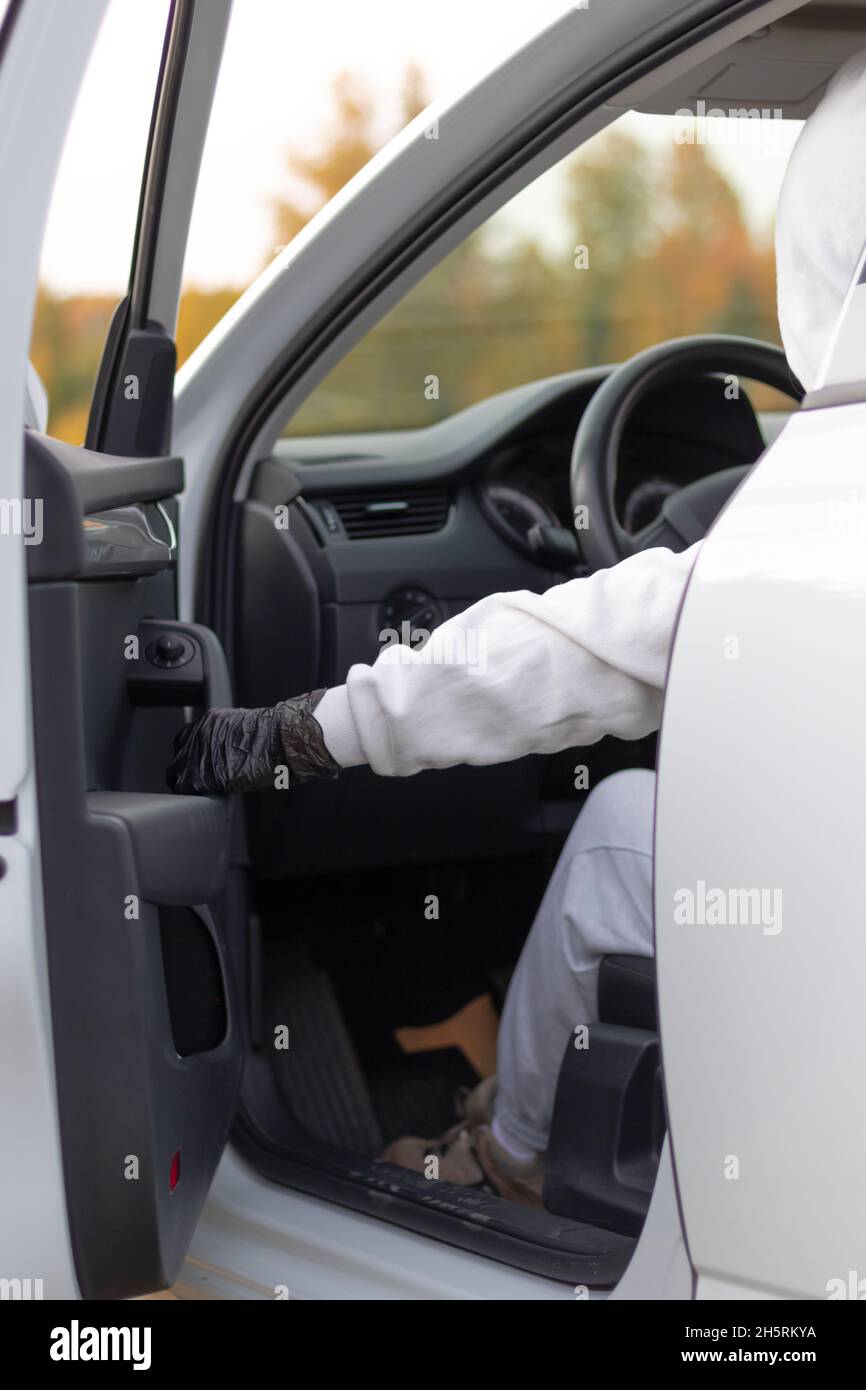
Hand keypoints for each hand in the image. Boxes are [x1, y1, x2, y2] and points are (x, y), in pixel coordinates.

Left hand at [166, 690, 339, 794]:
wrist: (278, 741)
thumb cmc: (271, 736)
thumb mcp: (243, 726)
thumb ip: (226, 736)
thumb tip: (225, 749)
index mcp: (208, 722)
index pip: (184, 738)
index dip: (188, 752)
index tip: (194, 761)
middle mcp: (197, 736)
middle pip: (177, 756)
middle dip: (184, 768)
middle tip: (196, 778)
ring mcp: (196, 755)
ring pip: (175, 773)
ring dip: (185, 783)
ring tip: (199, 790)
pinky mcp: (199, 775)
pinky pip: (184, 788)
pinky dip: (191, 793)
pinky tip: (202, 796)